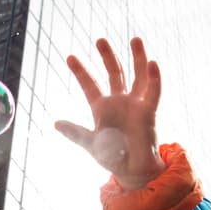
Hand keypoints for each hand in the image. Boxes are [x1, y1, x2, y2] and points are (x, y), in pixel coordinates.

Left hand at [55, 37, 165, 189]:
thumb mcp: (89, 143)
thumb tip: (56, 123)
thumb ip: (75, 132)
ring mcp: (135, 104)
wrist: (131, 171)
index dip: (80, 72)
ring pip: (137, 75)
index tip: (70, 57)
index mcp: (102, 108)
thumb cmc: (112, 157)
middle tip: (100, 39)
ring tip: (135, 39)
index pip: (90, 85)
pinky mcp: (148, 111)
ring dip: (137, 57)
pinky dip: (154, 78)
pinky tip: (153, 63)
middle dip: (107, 56)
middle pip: (114, 73)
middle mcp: (119, 102)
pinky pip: (153, 91)